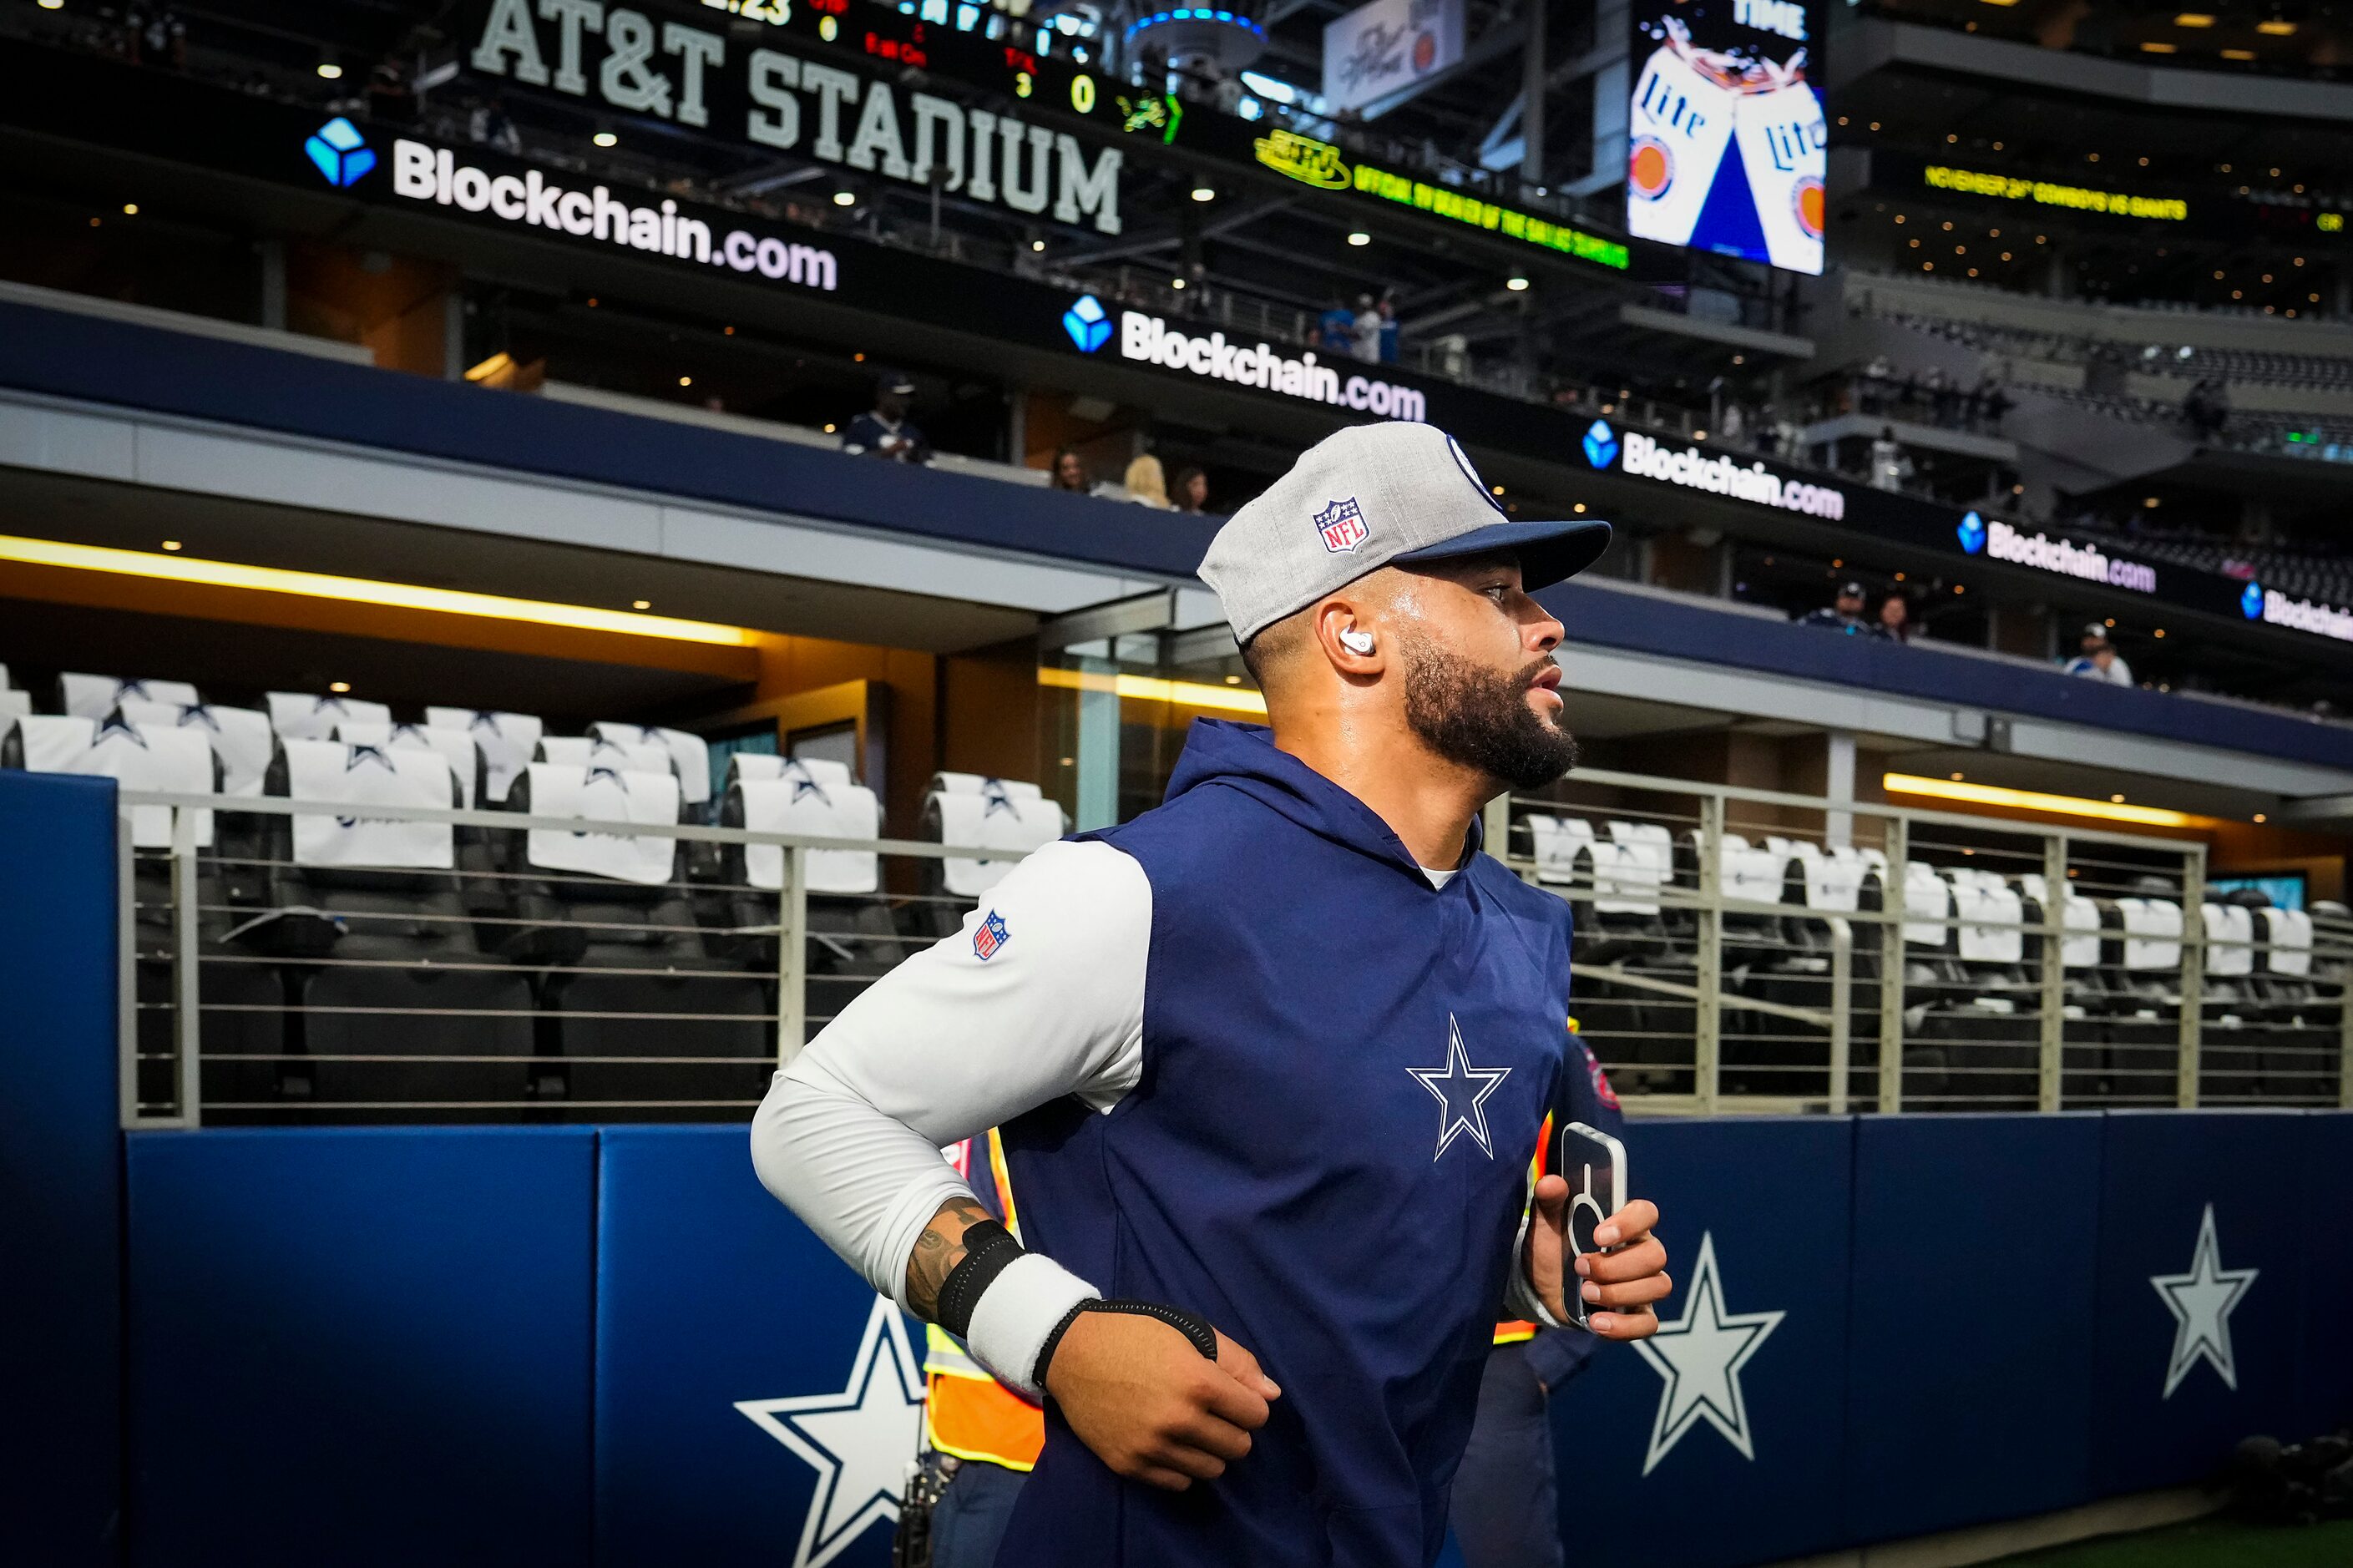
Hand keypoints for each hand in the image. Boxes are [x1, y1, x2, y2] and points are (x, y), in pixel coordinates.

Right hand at [1044, 1312, 1278, 1491]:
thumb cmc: (1135, 1334)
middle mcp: (1178, 1421)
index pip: (1256, 1415)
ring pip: (1212, 1470)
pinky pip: (1179, 1483)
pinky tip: (1170, 1443)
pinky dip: (1182, 1466)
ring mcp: (1153, 1447)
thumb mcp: (1189, 1332)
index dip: (1249, 1403)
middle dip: (1233, 1429)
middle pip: (1239, 1447)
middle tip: (1212, 1412)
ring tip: (1191, 1428)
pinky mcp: (1130, 1465)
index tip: (1233, 1396)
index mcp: (1198, 1383)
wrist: (1072, 1352)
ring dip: (1210, 1450)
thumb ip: (1236, 1362)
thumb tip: (1272, 1395)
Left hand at [1526, 1181, 1669, 1340]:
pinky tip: (1596, 1322)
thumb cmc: (1551, 1249)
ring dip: (1619, 1292)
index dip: (1629, 1223)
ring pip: (1657, 1286)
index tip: (1598, 1235)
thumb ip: (1549, 1201)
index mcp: (1624, 1224)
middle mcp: (1641, 1252)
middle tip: (1581, 1267)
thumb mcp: (1545, 1224)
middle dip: (1616, 1265)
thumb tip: (1552, 1183)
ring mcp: (1642, 1285)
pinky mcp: (1636, 1314)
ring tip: (1586, 1293)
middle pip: (1655, 1255)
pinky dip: (1623, 1326)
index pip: (1646, 1213)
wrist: (1539, 1287)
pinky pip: (1648, 1324)